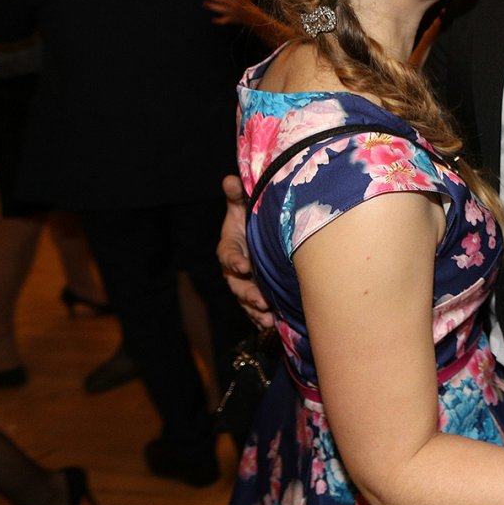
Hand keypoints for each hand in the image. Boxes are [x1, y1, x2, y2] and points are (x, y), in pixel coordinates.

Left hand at [203, 0, 254, 25]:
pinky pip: (224, 20)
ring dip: (212, 6)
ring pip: (220, 9)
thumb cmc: (247, 2)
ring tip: (204, 3)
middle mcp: (233, 4)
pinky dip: (219, 21)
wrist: (252, 15)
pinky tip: (213, 19)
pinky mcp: (231, 19)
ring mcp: (231, 12)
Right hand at [219, 174, 273, 329]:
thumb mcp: (244, 206)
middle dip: (248, 294)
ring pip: (247, 301)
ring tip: (269, 318)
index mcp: (230, 248)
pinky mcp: (258, 296)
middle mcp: (236, 270)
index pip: (228, 256)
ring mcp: (246, 285)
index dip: (234, 261)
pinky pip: (258, 311)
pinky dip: (264, 318)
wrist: (265, 237)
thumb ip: (238, 196)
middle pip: (237, 285)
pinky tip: (275, 324)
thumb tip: (230, 179)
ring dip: (257, 311)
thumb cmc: (253, 219)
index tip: (243, 265)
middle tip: (261, 300)